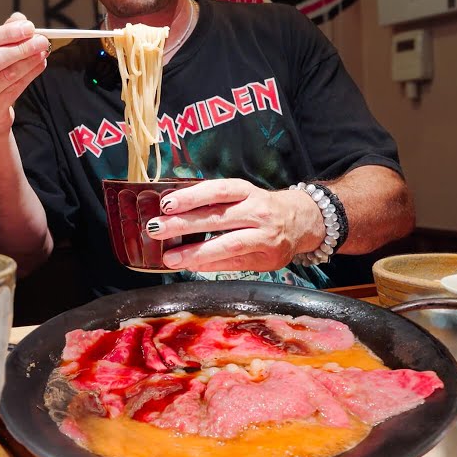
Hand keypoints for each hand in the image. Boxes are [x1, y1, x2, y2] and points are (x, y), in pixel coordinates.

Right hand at [0, 12, 49, 136]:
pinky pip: (14, 90)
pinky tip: (39, 65)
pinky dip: (30, 75)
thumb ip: (0, 36)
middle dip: (20, 47)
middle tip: (41, 40)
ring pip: (6, 75)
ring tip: (43, 51)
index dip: (5, 33)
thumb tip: (20, 20)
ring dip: (28, 61)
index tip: (27, 27)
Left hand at [146, 178, 324, 271]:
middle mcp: (258, 211)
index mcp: (247, 191)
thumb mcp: (240, 195)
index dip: (192, 196)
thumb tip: (171, 210)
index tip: (167, 203)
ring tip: (170, 258)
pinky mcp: (268, 259)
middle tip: (156, 229)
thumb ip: (213, 201)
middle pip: (218, 218)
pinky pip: (234, 263)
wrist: (301, 221)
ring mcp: (265, 237)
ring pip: (228, 245)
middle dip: (183, 225)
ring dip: (195, 253)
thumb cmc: (258, 206)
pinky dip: (210, 265)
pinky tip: (191, 266)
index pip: (218, 190)